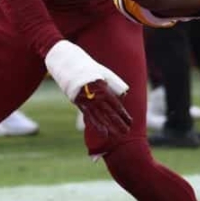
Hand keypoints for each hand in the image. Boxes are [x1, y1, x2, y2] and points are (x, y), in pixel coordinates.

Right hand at [44, 40, 131, 157]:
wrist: (69, 64)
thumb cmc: (89, 68)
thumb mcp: (104, 74)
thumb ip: (114, 85)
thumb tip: (123, 97)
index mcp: (103, 89)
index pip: (116, 105)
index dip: (123, 114)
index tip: (130, 122)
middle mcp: (96, 96)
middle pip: (109, 113)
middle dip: (118, 123)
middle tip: (127, 132)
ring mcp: (87, 101)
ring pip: (100, 117)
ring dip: (109, 127)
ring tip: (117, 136)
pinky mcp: (79, 103)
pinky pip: (89, 116)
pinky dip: (97, 125)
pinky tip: (103, 132)